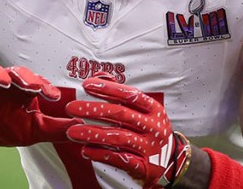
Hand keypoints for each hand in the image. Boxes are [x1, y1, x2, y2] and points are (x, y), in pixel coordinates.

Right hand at [0, 63, 79, 147]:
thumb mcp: (31, 131)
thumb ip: (56, 129)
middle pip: (17, 73)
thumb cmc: (2, 126)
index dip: (45, 87)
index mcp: (22, 92)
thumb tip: (82, 128)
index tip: (54, 96)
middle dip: (25, 77)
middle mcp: (6, 83)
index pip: (37, 84)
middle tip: (32, 87)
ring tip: (3, 82)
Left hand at [66, 74, 190, 187]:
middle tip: (71, 108)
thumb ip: (122, 94)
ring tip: (72, 132)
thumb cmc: (151, 131)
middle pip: (120, 114)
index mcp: (154, 109)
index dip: (108, 89)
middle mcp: (153, 127)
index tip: (86, 84)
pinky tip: (85, 151)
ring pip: (117, 137)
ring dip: (92, 134)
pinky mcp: (143, 166)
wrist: (171, 162)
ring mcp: (149, 147)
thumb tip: (100, 76)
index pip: (129, 95)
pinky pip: (118, 159)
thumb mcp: (145, 111)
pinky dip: (100, 154)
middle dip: (93, 110)